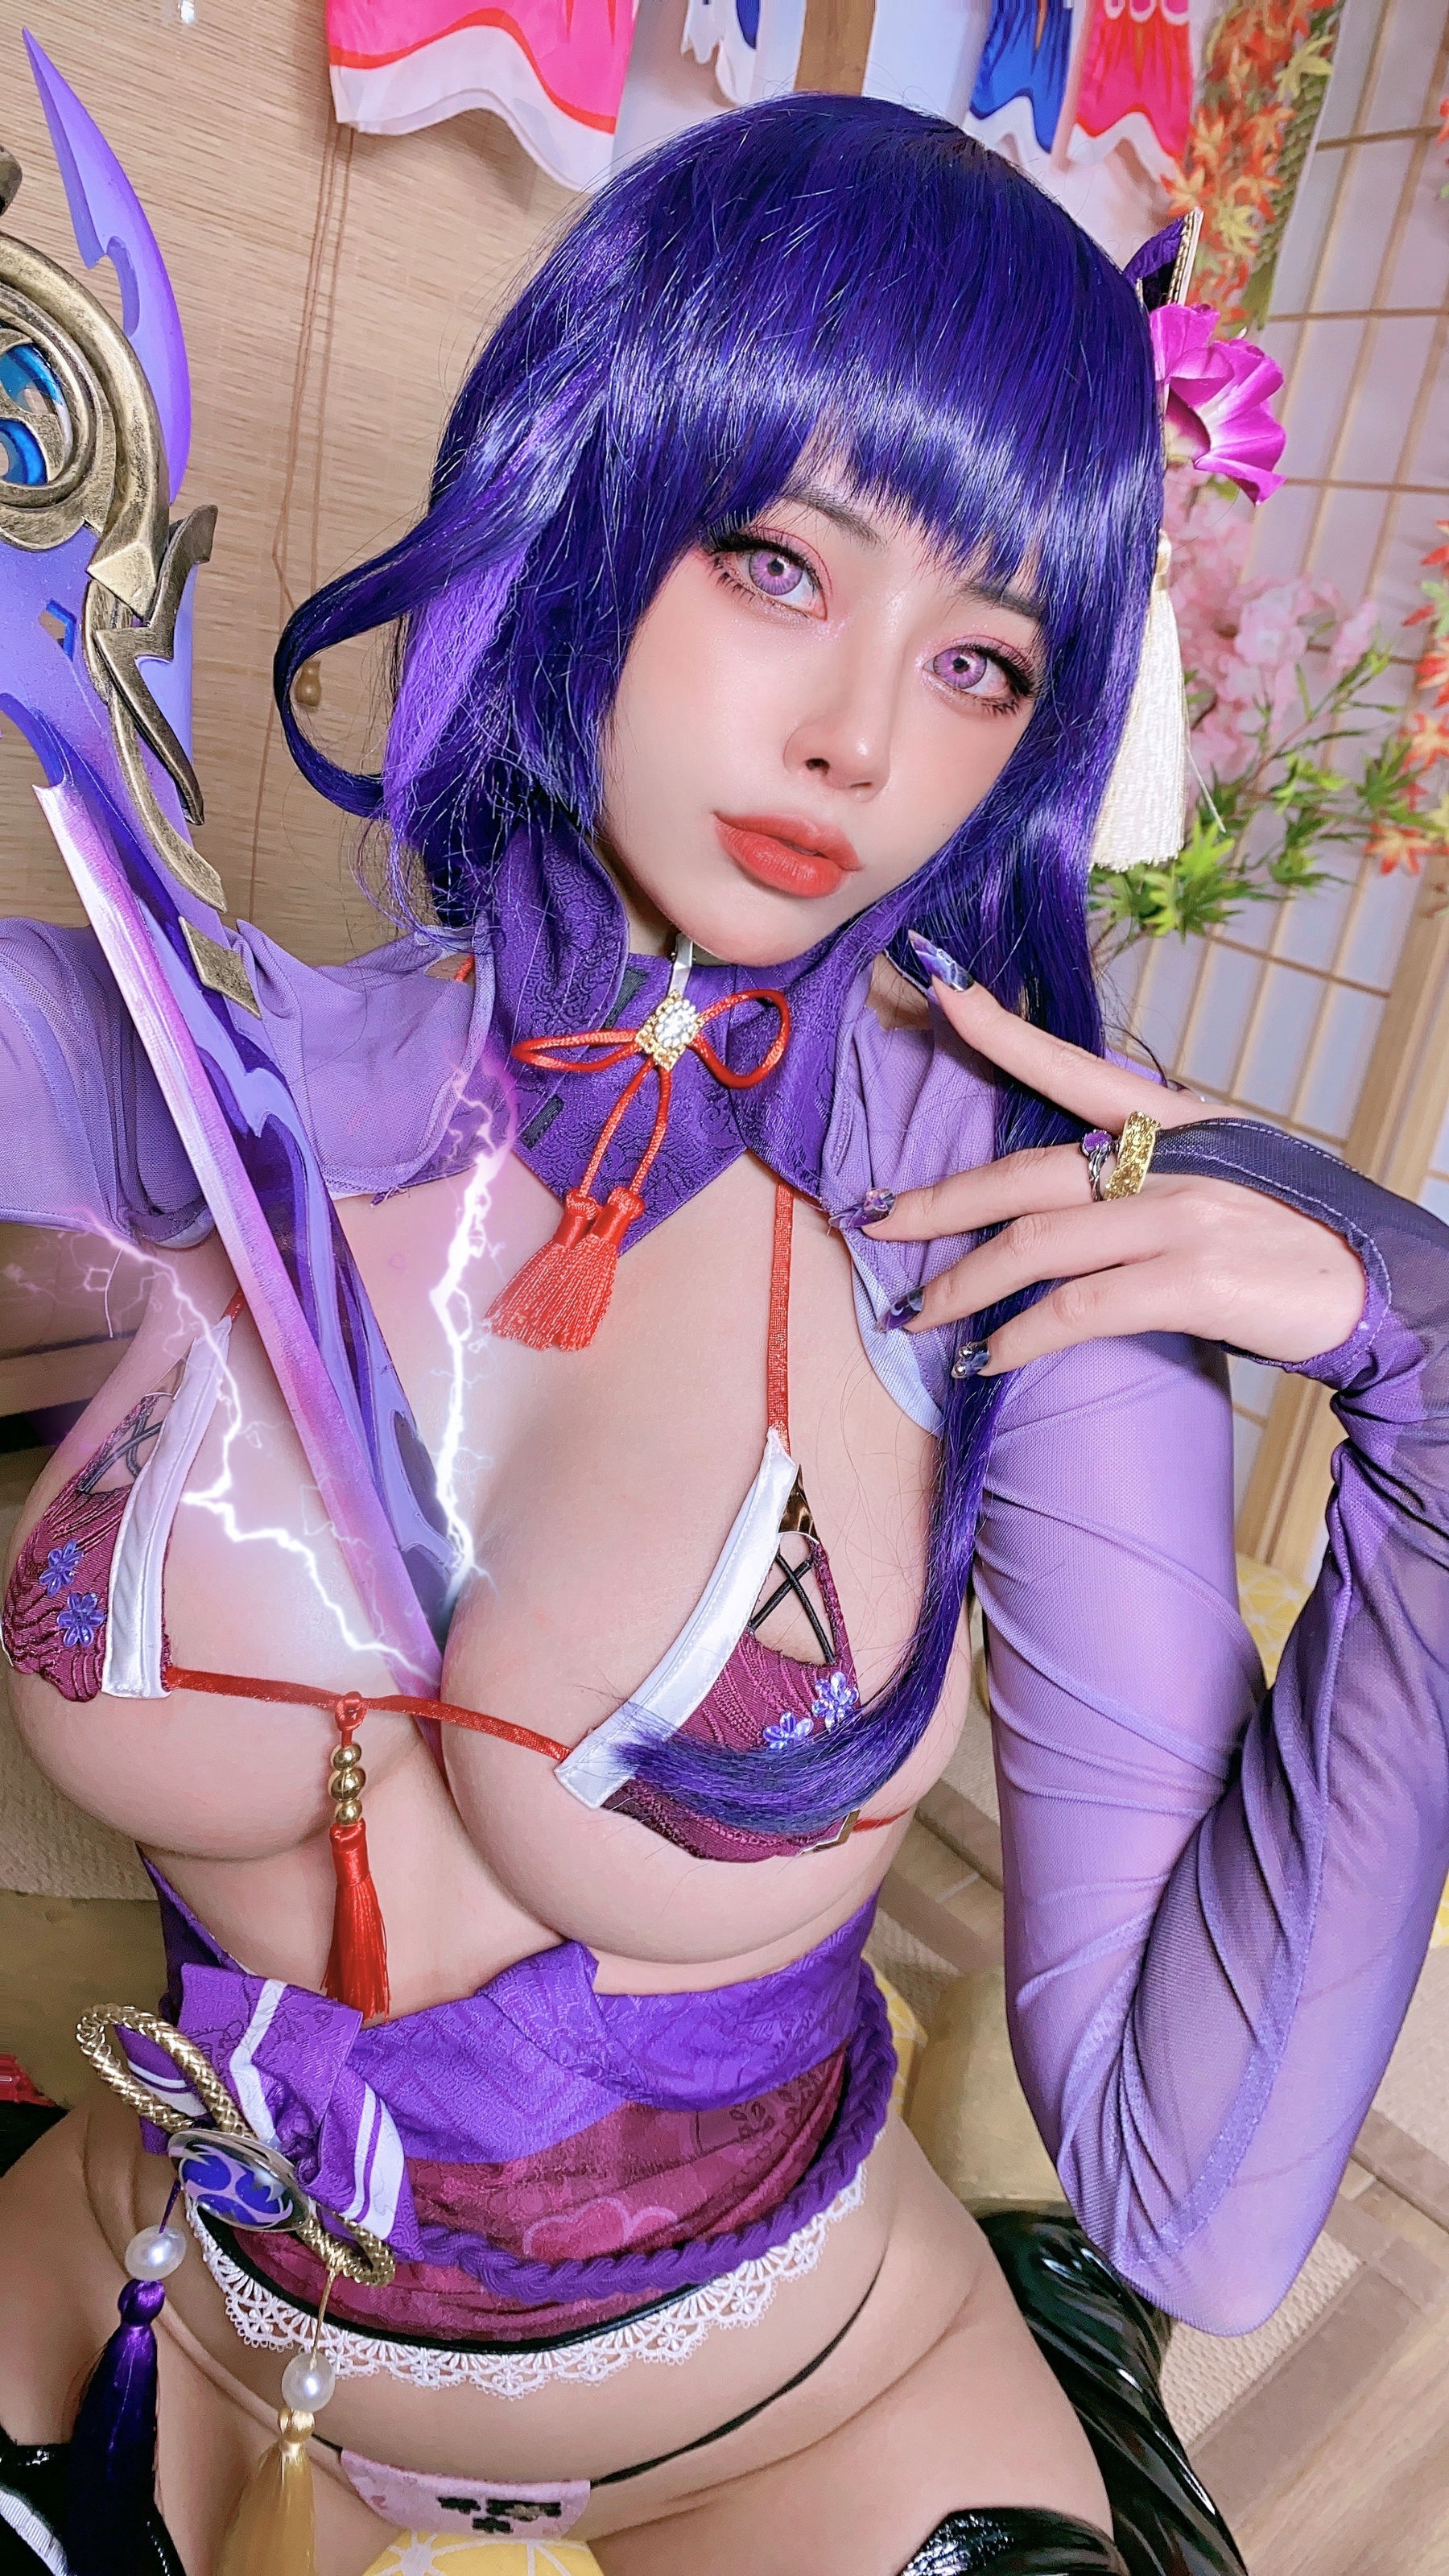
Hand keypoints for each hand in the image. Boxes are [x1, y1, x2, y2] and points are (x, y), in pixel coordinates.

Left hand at [868, 972, 1366, 1374]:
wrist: (1381, 1289)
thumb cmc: (1296, 1239)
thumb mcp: (1226, 1177)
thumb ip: (1149, 1176)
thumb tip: (1070, 1202)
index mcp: (1180, 1120)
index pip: (1074, 1066)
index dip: (1001, 1031)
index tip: (940, 991)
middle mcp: (1173, 1156)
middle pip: (1025, 1174)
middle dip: (938, 1204)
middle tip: (876, 1222)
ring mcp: (1181, 1216)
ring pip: (1034, 1246)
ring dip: (962, 1289)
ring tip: (916, 1317)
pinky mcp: (1191, 1280)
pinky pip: (1078, 1309)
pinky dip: (1020, 1338)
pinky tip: (988, 1361)